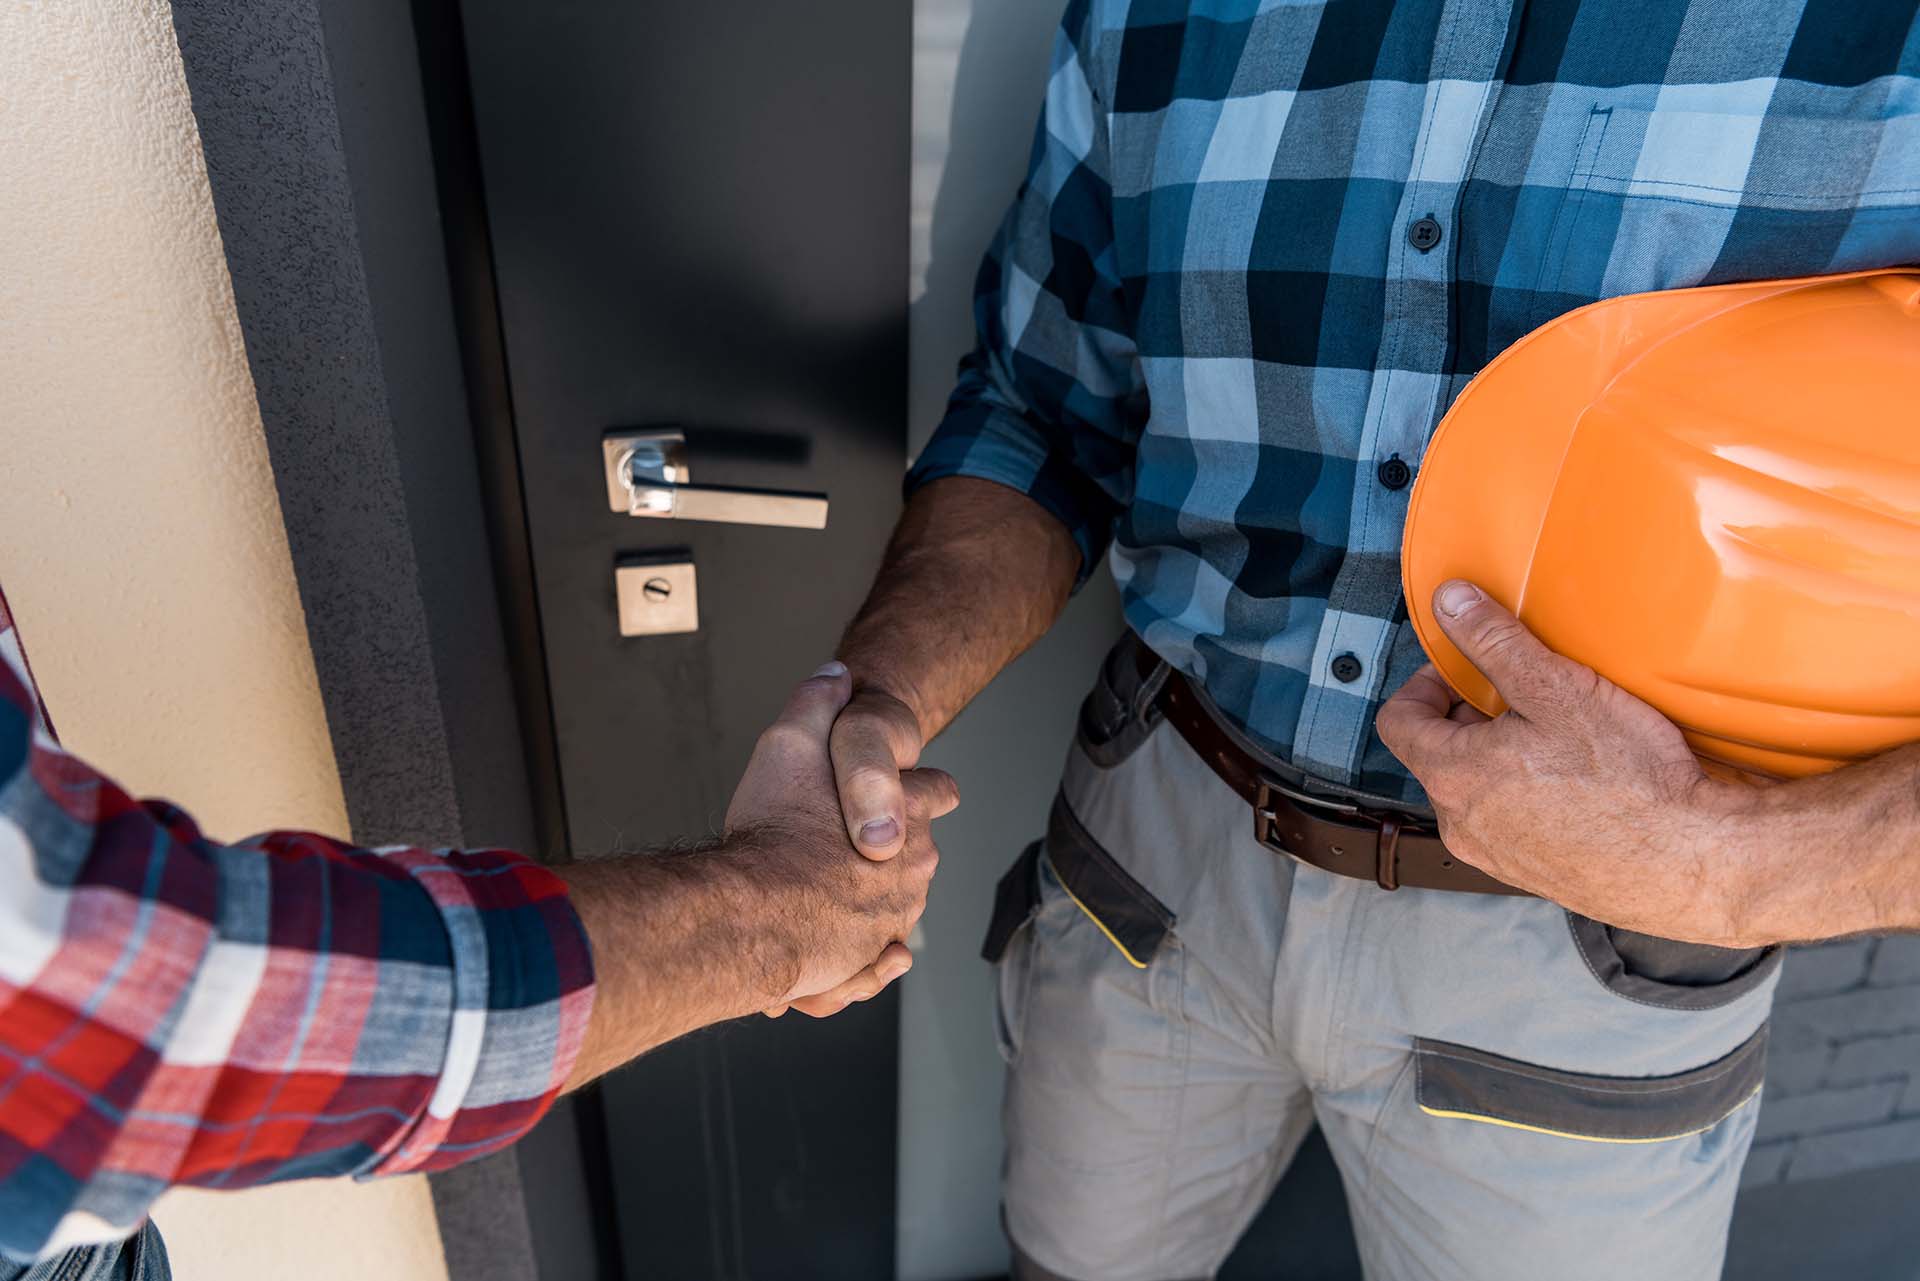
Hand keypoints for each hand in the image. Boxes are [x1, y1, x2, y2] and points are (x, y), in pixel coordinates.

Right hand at [727, 662, 956, 1015]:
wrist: (750, 915)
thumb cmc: (772, 831)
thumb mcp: (788, 742)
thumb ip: (815, 702)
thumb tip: (837, 673)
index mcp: (906, 808)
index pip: (940, 789)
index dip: (913, 787)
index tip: (888, 793)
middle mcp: (915, 864)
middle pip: (916, 849)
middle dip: (884, 849)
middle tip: (832, 846)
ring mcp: (896, 915)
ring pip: (891, 903)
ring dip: (863, 900)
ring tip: (813, 894)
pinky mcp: (871, 959)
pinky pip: (872, 956)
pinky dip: (855, 952)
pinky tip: (825, 940)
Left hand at [1375, 580, 1764, 946]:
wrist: (1694, 861)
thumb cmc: (1629, 780)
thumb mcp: (1557, 688)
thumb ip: (1493, 642)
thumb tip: (1450, 602)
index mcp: (1452, 777)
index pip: (1398, 722)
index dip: (1425, 685)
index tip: (1463, 669)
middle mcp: (1462, 826)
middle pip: (1439, 755)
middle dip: (1472, 719)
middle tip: (1523, 695)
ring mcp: (1497, 857)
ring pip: (1478, 791)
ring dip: (1503, 757)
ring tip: (1558, 736)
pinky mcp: (1536, 876)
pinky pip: (1513, 823)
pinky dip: (1531, 794)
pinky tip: (1582, 780)